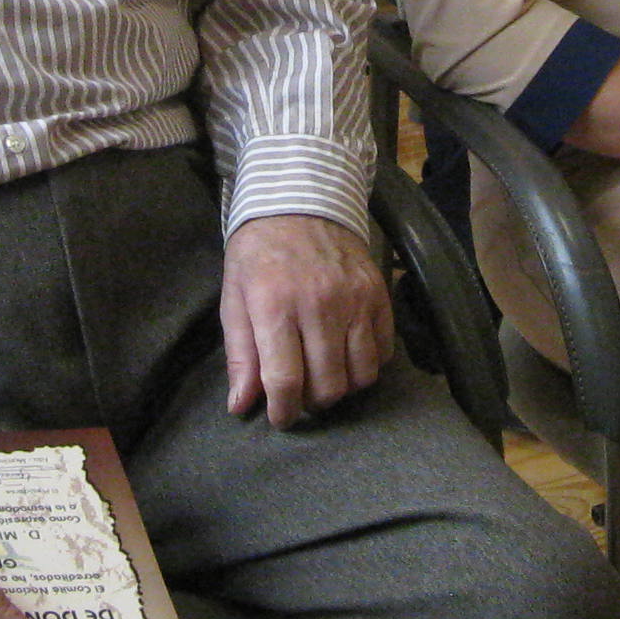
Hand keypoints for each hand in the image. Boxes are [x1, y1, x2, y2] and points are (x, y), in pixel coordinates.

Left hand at [221, 212, 393, 425]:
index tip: (280, 417)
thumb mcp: (234, 299)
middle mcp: (319, 304)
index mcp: (275, 306)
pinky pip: (384, 350)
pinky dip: (368, 363)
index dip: (283, 411)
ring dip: (343, 387)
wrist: (301, 200)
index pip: (286, 380)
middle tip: (301, 396)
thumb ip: (240, 355)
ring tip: (326, 377)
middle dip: (313, 404)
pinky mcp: (379, 294)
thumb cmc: (259, 254)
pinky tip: (349, 354)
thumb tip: (241, 406)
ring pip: (361, 375)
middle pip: (328, 385)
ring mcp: (355, 299)